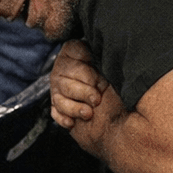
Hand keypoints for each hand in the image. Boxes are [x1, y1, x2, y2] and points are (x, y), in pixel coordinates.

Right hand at [51, 41, 125, 156]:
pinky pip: (55, 112)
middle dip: (83, 91)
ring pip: (60, 98)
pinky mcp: (58, 108)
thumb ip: (107, 57)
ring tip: (89, 113)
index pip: (73, 52)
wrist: (117, 109)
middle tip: (97, 99)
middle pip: (65, 79)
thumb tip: (114, 50)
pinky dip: (64, 118)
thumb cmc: (114, 80)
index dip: (87, 69)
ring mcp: (58, 89)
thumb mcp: (112, 66)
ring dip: (75, 107)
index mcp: (75, 52)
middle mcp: (63, 69)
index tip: (100, 79)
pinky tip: (72, 122)